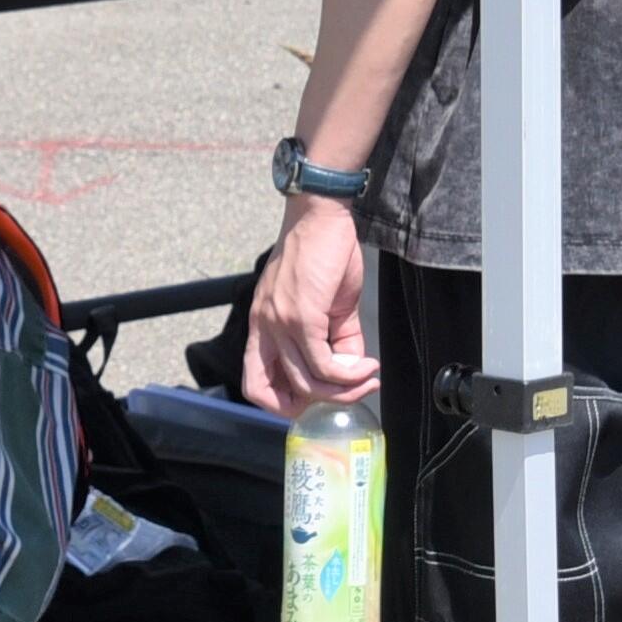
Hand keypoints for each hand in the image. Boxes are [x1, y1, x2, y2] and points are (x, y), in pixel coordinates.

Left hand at [244, 194, 375, 414]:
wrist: (323, 215)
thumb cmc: (322, 253)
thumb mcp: (326, 305)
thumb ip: (336, 341)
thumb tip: (352, 370)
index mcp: (262, 326)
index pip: (254, 382)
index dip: (281, 403)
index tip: (315, 402)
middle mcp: (263, 328)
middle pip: (269, 392)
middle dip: (309, 406)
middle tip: (343, 397)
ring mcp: (280, 323)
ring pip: (306, 381)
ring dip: (342, 390)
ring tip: (367, 380)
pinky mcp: (302, 316)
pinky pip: (324, 363)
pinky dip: (350, 374)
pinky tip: (367, 367)